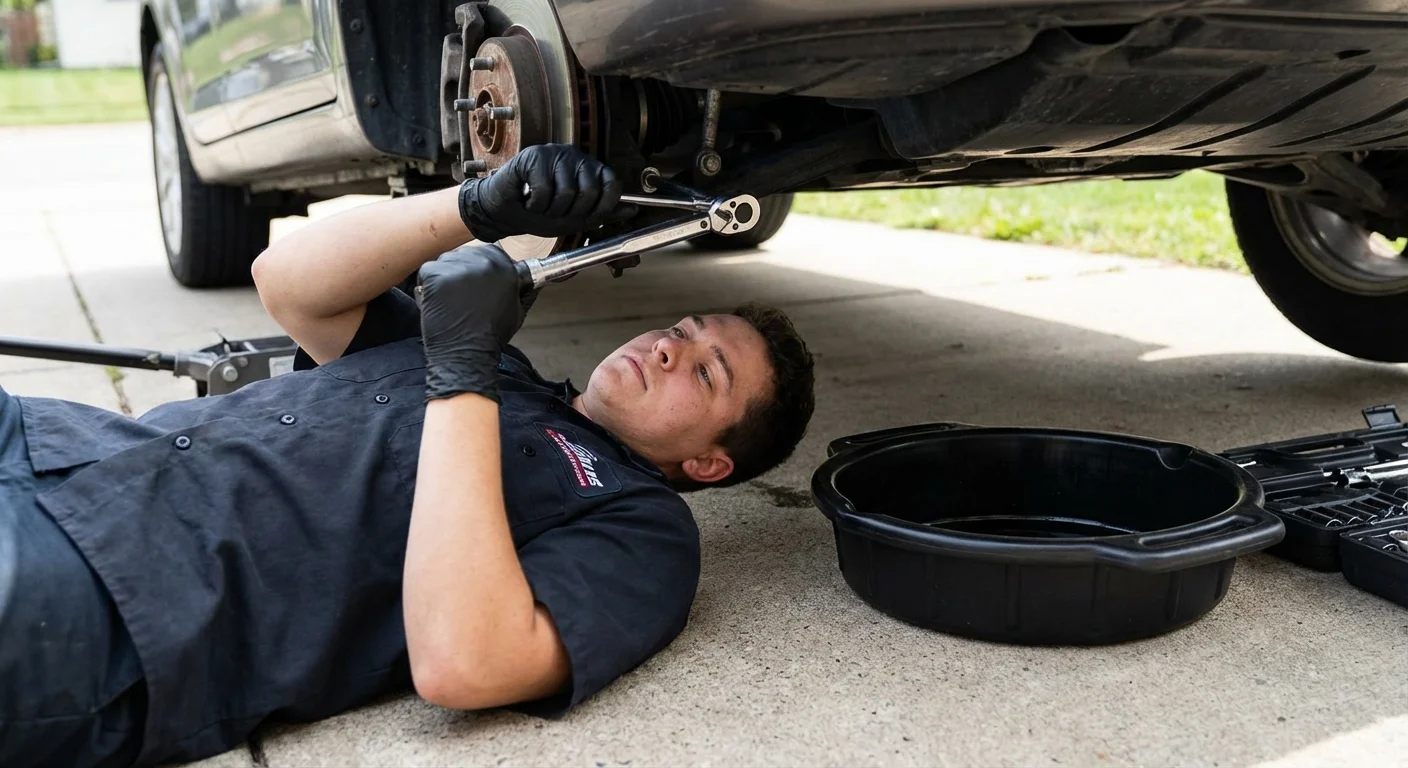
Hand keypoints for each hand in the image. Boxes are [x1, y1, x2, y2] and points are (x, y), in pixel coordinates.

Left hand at [416, 245, 524, 401]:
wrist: (467, 353)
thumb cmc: (492, 335)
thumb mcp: (518, 308)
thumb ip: (521, 287)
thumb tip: (526, 277)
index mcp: (504, 265)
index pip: (490, 253)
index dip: (482, 268)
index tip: (480, 282)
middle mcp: (481, 260)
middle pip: (467, 255)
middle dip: (464, 272)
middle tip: (464, 295)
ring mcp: (455, 266)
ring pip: (446, 262)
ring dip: (446, 277)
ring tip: (451, 301)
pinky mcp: (434, 275)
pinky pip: (428, 272)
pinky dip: (429, 286)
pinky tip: (439, 302)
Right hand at [457, 144, 633, 242]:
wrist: (505, 214)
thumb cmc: (540, 214)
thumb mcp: (576, 220)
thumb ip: (603, 214)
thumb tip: (632, 211)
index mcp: (589, 170)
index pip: (611, 183)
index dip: (604, 206)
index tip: (589, 216)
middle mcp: (575, 157)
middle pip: (589, 191)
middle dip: (571, 213)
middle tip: (556, 213)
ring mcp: (554, 154)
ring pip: (566, 192)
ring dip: (551, 210)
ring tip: (541, 207)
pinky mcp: (533, 156)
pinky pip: (544, 189)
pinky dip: (535, 204)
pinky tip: (529, 201)